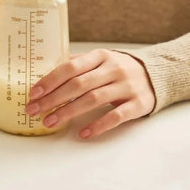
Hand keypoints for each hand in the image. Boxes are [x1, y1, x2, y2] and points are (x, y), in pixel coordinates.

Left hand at [25, 49, 155, 138]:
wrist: (156, 74)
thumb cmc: (117, 68)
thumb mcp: (99, 60)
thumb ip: (76, 64)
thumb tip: (45, 71)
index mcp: (99, 56)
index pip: (70, 67)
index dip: (50, 80)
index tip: (34, 93)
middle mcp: (112, 69)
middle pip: (78, 84)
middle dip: (53, 99)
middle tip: (34, 110)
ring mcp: (126, 86)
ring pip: (93, 100)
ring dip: (68, 112)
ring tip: (50, 122)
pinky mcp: (138, 104)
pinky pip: (116, 116)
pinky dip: (98, 125)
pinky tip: (82, 133)